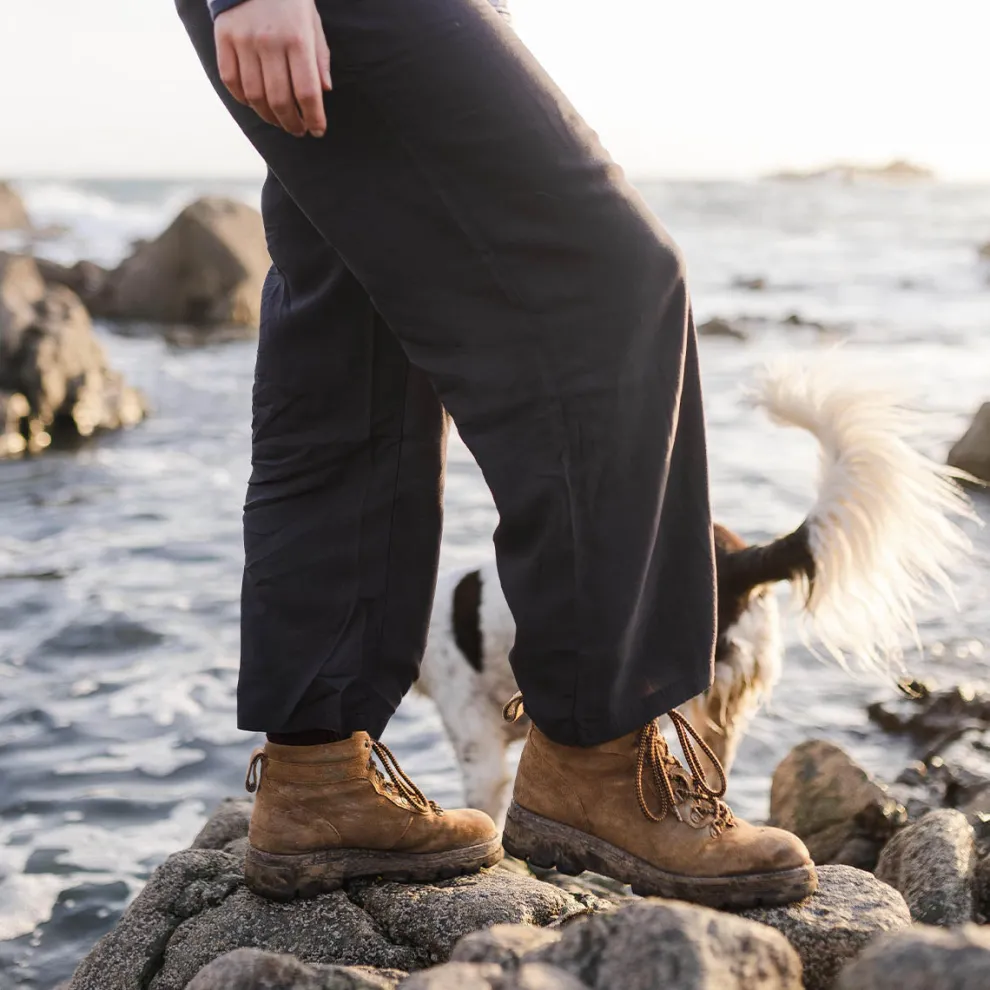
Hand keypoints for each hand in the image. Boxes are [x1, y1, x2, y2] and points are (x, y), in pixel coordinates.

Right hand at [215, 0, 331, 137]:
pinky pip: (231, 81)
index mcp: (298, 39)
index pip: (307, 92)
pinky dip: (243, 99)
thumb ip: (319, 58)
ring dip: (269, 117)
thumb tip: (324, 92)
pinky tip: (255, 104)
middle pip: (280, 100)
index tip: (317, 131)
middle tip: (298, 130)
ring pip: (255, 96)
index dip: (313, 118)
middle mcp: (269, 42)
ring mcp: (244, 41)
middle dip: (292, 123)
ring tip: (279, 121)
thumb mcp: (313, 24)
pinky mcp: (224, 38)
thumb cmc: (290, 1)